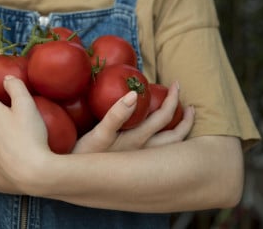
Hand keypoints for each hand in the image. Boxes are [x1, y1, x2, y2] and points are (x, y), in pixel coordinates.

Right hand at [73, 82, 194, 153]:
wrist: (73, 178)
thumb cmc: (84, 155)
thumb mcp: (99, 134)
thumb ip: (116, 115)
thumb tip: (134, 95)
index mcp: (138, 142)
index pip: (164, 118)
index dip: (172, 100)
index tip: (175, 84)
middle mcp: (144, 153)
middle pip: (175, 137)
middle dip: (185, 119)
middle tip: (188, 104)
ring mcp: (139, 160)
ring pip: (169, 148)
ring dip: (180, 132)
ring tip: (184, 118)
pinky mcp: (132, 165)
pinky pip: (158, 153)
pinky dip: (166, 143)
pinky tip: (159, 136)